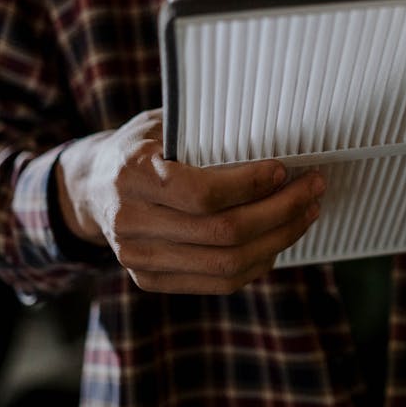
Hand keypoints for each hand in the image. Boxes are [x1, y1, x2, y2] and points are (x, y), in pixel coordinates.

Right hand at [55, 109, 324, 292]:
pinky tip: (278, 241)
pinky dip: (256, 264)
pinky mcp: (149, 280)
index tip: (283, 169)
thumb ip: (205, 132)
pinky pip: (217, 282)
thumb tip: (276, 133)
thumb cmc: (141, 146)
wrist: (92, 187)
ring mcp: (137, 258)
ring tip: (305, 214)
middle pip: (223, 233)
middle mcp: (130, 221)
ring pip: (226, 264)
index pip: (203, 194)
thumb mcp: (163, 124)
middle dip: (280, 212)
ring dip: (277, 240)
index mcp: (131, 174)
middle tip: (313, 189)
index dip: (251, 186)